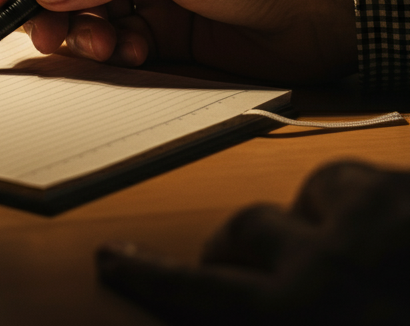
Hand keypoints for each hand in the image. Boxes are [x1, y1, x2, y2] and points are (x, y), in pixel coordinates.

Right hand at [96, 160, 409, 324]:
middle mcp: (331, 264)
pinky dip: (366, 203)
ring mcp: (376, 219)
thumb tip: (223, 306)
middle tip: (265, 276)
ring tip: (352, 252)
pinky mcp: (405, 188)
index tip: (112, 258)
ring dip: (317, 219)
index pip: (199, 293)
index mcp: (305, 315)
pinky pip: (364, 179)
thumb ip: (279, 314)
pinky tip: (391, 230)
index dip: (150, 276)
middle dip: (243, 247)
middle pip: (245, 228)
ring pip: (312, 192)